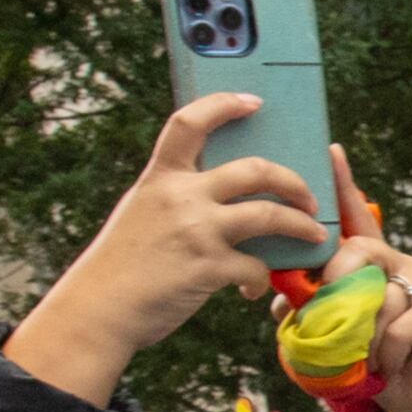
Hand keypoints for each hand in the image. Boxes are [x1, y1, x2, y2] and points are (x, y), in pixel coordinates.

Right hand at [12, 94, 321, 394]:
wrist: (97, 310)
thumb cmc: (122, 265)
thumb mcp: (142, 213)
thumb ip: (176, 196)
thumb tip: (223, 190)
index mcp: (160, 177)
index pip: (190, 122)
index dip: (224, 104)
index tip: (253, 101)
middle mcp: (180, 196)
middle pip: (255, 169)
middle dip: (292, 181)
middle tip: (309, 197)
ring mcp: (196, 230)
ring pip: (269, 215)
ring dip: (301, 226)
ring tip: (314, 236)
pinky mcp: (208, 267)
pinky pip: (256, 267)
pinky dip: (260, 280)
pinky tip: (251, 290)